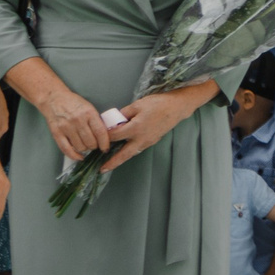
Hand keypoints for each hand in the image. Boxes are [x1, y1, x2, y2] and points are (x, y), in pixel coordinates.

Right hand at [39, 85, 113, 162]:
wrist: (53, 98)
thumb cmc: (73, 103)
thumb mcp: (89, 107)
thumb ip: (96, 121)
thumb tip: (105, 137)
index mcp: (89, 113)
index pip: (100, 132)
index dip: (105, 143)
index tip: (106, 148)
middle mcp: (77, 120)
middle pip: (91, 142)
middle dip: (95, 146)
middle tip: (95, 145)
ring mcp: (66, 127)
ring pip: (80, 147)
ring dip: (85, 149)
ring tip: (86, 145)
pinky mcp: (57, 133)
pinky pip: (66, 149)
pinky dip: (74, 155)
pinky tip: (79, 156)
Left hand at [100, 84, 214, 174]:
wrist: (177, 107)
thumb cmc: (157, 104)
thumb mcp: (137, 105)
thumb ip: (123, 113)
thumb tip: (114, 121)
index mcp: (135, 128)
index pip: (114, 136)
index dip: (104, 136)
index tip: (97, 137)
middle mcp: (141, 138)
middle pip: (123, 154)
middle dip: (112, 163)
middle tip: (101, 170)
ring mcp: (148, 141)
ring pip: (131, 153)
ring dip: (121, 159)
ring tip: (110, 164)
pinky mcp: (152, 141)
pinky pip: (138, 148)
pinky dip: (129, 151)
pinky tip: (124, 151)